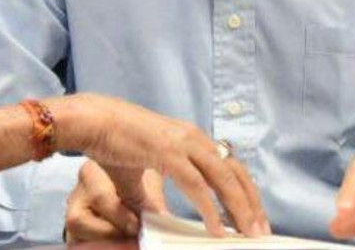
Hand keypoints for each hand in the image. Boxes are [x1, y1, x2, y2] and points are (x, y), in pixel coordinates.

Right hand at [54, 93, 267, 236]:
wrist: (93, 120)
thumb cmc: (112, 142)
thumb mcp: (140, 172)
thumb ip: (150, 194)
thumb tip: (154, 218)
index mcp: (192, 140)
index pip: (230, 167)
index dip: (245, 193)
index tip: (253, 217)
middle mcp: (195, 138)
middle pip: (235, 173)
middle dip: (251, 204)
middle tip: (261, 231)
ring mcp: (184, 143)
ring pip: (223, 179)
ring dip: (239, 208)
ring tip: (248, 233)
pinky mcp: (169, 152)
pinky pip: (197, 185)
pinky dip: (210, 208)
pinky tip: (217, 228)